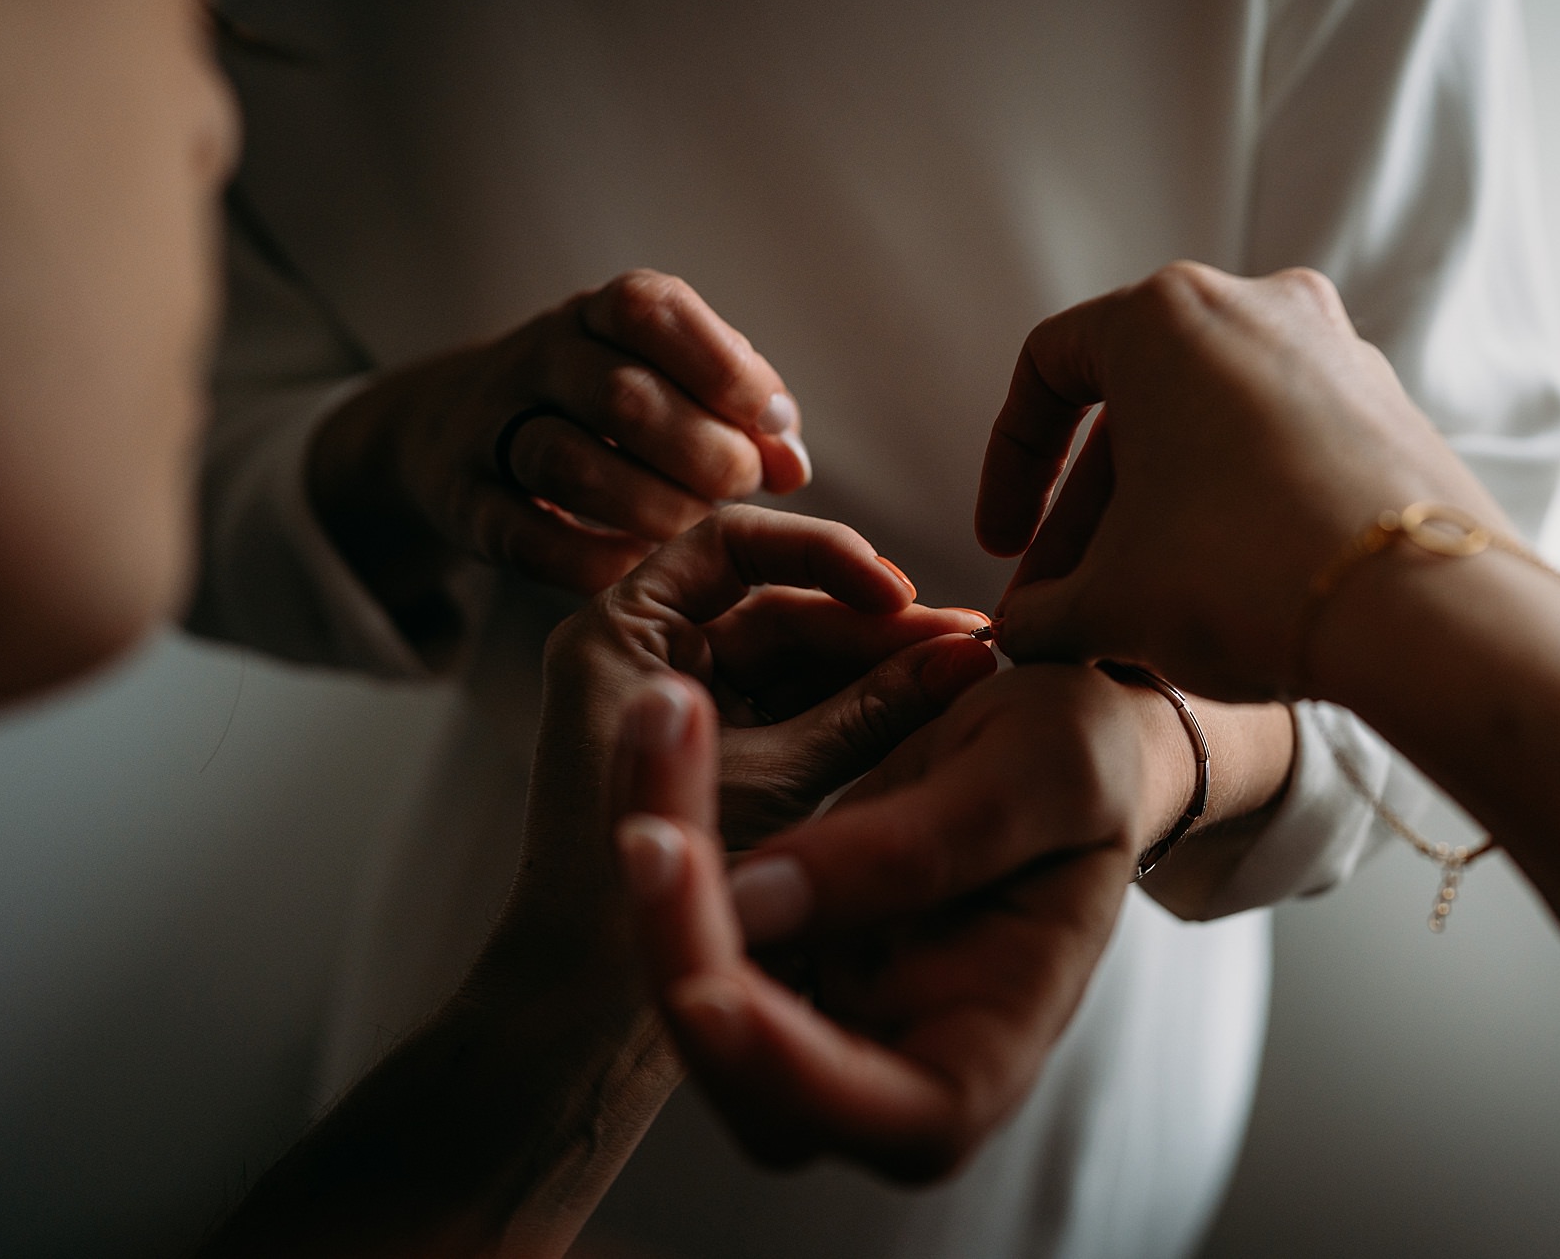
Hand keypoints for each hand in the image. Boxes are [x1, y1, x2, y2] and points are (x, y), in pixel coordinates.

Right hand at [309, 270, 812, 604]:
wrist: (453, 430)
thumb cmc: (605, 408)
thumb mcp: (670, 383)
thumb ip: (742, 414)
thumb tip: (792, 465)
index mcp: (597, 313)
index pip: (650, 310)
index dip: (722, 368)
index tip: (769, 422)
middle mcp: (538, 358)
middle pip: (620, 398)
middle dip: (702, 453)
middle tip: (740, 485)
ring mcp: (488, 428)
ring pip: (568, 464)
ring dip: (653, 510)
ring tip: (693, 532)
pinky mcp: (464, 502)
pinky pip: (527, 538)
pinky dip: (594, 561)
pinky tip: (639, 567)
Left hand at [515, 505, 996, 938]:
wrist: (588, 1012)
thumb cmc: (643, 890)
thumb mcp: (771, 781)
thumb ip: (867, 710)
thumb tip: (965, 652)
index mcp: (622, 634)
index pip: (731, 546)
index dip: (820, 554)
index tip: (893, 590)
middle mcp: (650, 658)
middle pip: (781, 607)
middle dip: (875, 627)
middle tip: (971, 641)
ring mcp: (690, 711)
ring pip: (803, 664)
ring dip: (881, 670)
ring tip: (970, 673)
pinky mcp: (725, 760)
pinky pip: (804, 714)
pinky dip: (863, 714)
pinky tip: (934, 712)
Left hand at [619, 664, 1187, 1179]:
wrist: (1058, 729)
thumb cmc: (1088, 758)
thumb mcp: (1042, 772)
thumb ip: (916, 847)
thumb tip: (753, 903)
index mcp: (988, 1053)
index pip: (892, 1118)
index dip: (791, 1071)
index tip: (710, 989)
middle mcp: (888, 1058)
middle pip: (750, 1068)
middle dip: (682, 951)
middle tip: (649, 827)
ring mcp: (818, 1009)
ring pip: (691, 986)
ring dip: (653, 871)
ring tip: (654, 726)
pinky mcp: (771, 947)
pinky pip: (685, 913)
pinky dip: (662, 827)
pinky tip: (660, 735)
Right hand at [975, 261, 1507, 701]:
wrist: (1423, 615)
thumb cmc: (1242, 577)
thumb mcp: (1107, 602)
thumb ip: (1041, 613)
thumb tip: (1020, 636)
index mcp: (1165, 314)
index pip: (1049, 371)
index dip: (1008, 468)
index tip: (1003, 549)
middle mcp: (1256, 306)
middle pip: (1135, 410)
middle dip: (1087, 518)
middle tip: (1062, 605)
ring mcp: (1335, 352)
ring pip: (1211, 432)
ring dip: (1159, 519)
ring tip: (1137, 614)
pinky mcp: (1391, 410)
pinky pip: (1282, 450)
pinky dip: (1236, 510)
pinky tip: (1225, 595)